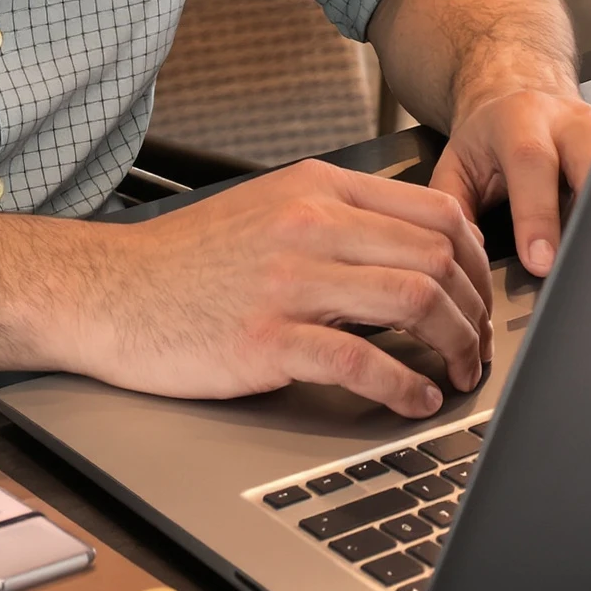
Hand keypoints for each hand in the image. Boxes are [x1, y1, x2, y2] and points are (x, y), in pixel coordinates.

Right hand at [80, 160, 492, 413]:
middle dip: (475, 311)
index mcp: (317, 188)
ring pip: (415, 301)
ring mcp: (289, 280)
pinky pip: (362, 360)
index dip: (477, 262)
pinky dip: (404, 387)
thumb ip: (337, 219)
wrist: (109, 291)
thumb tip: (414, 251)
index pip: (436, 212)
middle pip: (439, 256)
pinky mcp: (267, 337)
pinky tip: (412, 402)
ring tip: (455, 376)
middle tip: (477, 348)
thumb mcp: (268, 211)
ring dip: (454, 347)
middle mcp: (310, 224)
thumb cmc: (187, 262)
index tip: (480, 299)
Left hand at [429, 90, 590, 278]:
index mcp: (520, 118)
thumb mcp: (456, 166)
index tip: (542, 261)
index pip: (532, 161)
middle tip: (583, 265)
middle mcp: (569, 119)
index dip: (537, 214)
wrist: (518, 106)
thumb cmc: (489, 141)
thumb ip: (454, 205)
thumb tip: (466, 250)